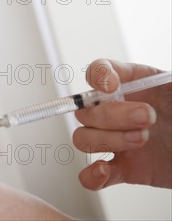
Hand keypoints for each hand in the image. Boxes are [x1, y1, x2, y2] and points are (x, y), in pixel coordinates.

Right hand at [73, 59, 170, 189]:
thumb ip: (165, 81)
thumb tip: (150, 77)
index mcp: (131, 85)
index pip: (98, 72)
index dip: (97, 76)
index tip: (112, 86)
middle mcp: (116, 111)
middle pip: (86, 111)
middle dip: (114, 115)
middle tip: (148, 117)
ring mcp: (116, 140)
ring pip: (83, 138)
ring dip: (108, 140)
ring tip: (141, 140)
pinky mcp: (123, 169)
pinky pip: (91, 175)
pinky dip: (91, 175)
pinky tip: (103, 170)